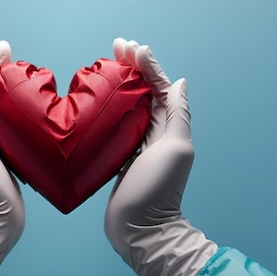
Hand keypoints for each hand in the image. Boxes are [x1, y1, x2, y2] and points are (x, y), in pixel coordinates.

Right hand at [104, 38, 216, 275]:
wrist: (139, 229)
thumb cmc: (158, 189)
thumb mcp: (176, 148)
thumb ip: (178, 115)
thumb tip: (180, 82)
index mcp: (169, 127)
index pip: (159, 87)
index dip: (147, 65)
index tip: (131, 47)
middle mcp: (154, 133)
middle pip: (143, 91)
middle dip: (132, 67)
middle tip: (116, 46)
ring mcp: (135, 145)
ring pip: (128, 106)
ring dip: (119, 83)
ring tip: (105, 64)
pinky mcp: (117, 157)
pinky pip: (114, 125)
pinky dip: (107, 108)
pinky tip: (96, 100)